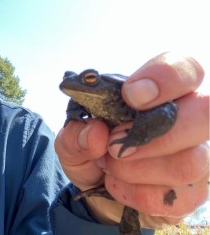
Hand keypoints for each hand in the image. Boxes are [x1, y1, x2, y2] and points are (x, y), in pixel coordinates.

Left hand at [54, 53, 208, 227]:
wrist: (96, 188)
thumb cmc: (91, 149)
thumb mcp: (71, 138)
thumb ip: (75, 132)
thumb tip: (94, 132)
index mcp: (161, 93)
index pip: (186, 69)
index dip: (165, 78)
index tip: (130, 95)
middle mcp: (187, 120)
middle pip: (205, 113)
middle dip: (156, 133)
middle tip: (114, 144)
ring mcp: (196, 157)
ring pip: (189, 163)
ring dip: (135, 168)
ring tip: (109, 164)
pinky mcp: (192, 193)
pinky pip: (172, 197)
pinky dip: (135, 193)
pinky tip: (118, 184)